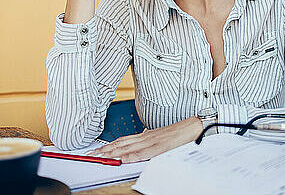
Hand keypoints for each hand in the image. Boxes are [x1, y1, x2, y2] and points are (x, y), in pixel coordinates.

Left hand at [87, 116, 202, 162]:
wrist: (194, 126)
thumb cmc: (179, 133)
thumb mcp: (160, 137)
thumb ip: (148, 141)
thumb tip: (138, 144)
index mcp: (145, 135)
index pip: (122, 141)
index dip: (107, 145)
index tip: (95, 150)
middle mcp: (145, 137)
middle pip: (120, 144)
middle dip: (104, 150)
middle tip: (90, 155)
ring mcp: (152, 141)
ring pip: (128, 147)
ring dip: (112, 152)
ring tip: (99, 157)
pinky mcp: (160, 146)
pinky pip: (144, 152)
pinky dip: (132, 156)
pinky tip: (123, 159)